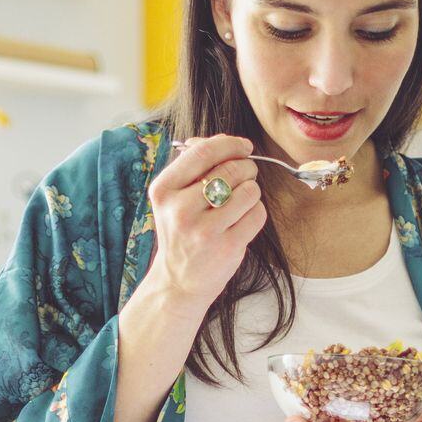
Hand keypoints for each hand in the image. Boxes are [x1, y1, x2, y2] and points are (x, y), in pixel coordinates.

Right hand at [141, 134, 266, 313]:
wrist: (178, 280)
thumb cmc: (181, 232)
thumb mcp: (174, 197)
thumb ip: (195, 165)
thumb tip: (226, 140)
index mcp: (164, 190)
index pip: (203, 152)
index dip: (230, 144)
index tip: (243, 146)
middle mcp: (180, 210)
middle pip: (231, 169)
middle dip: (246, 168)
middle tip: (244, 176)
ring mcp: (204, 230)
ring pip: (248, 190)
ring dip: (251, 190)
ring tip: (240, 201)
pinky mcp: (227, 246)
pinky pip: (257, 213)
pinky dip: (256, 212)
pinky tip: (242, 219)